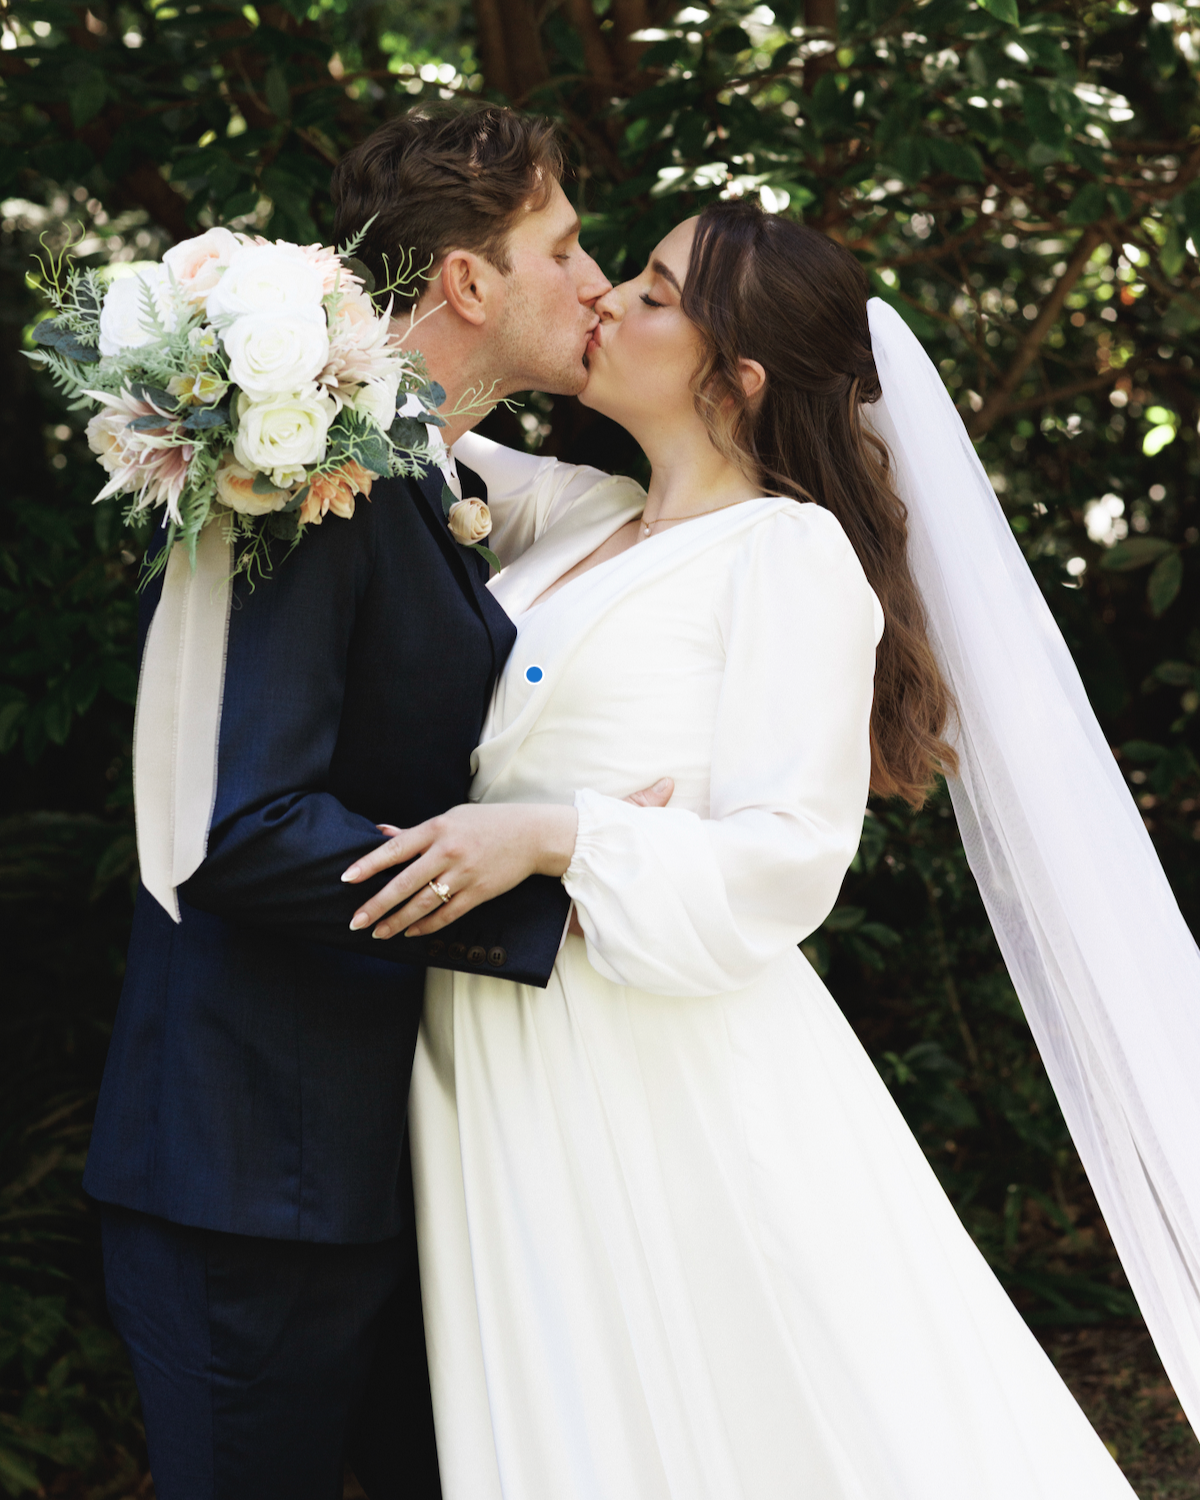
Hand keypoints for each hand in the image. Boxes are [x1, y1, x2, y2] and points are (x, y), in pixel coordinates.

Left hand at [342, 778, 673, 939]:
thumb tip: (380, 833)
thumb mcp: (450, 818)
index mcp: (437, 829)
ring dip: (397, 922)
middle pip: (404, 883)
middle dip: (377, 905)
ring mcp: (464, 874)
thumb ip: (415, 832)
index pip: (395, 849)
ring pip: (423, 904)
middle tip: (355, 921)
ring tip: (378, 933)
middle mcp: (448, 852)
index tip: (347, 879)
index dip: (369, 865)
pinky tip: (410, 934)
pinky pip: (447, 914)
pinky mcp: (479, 892)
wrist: (532, 835)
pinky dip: (426, 926)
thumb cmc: (487, 823)